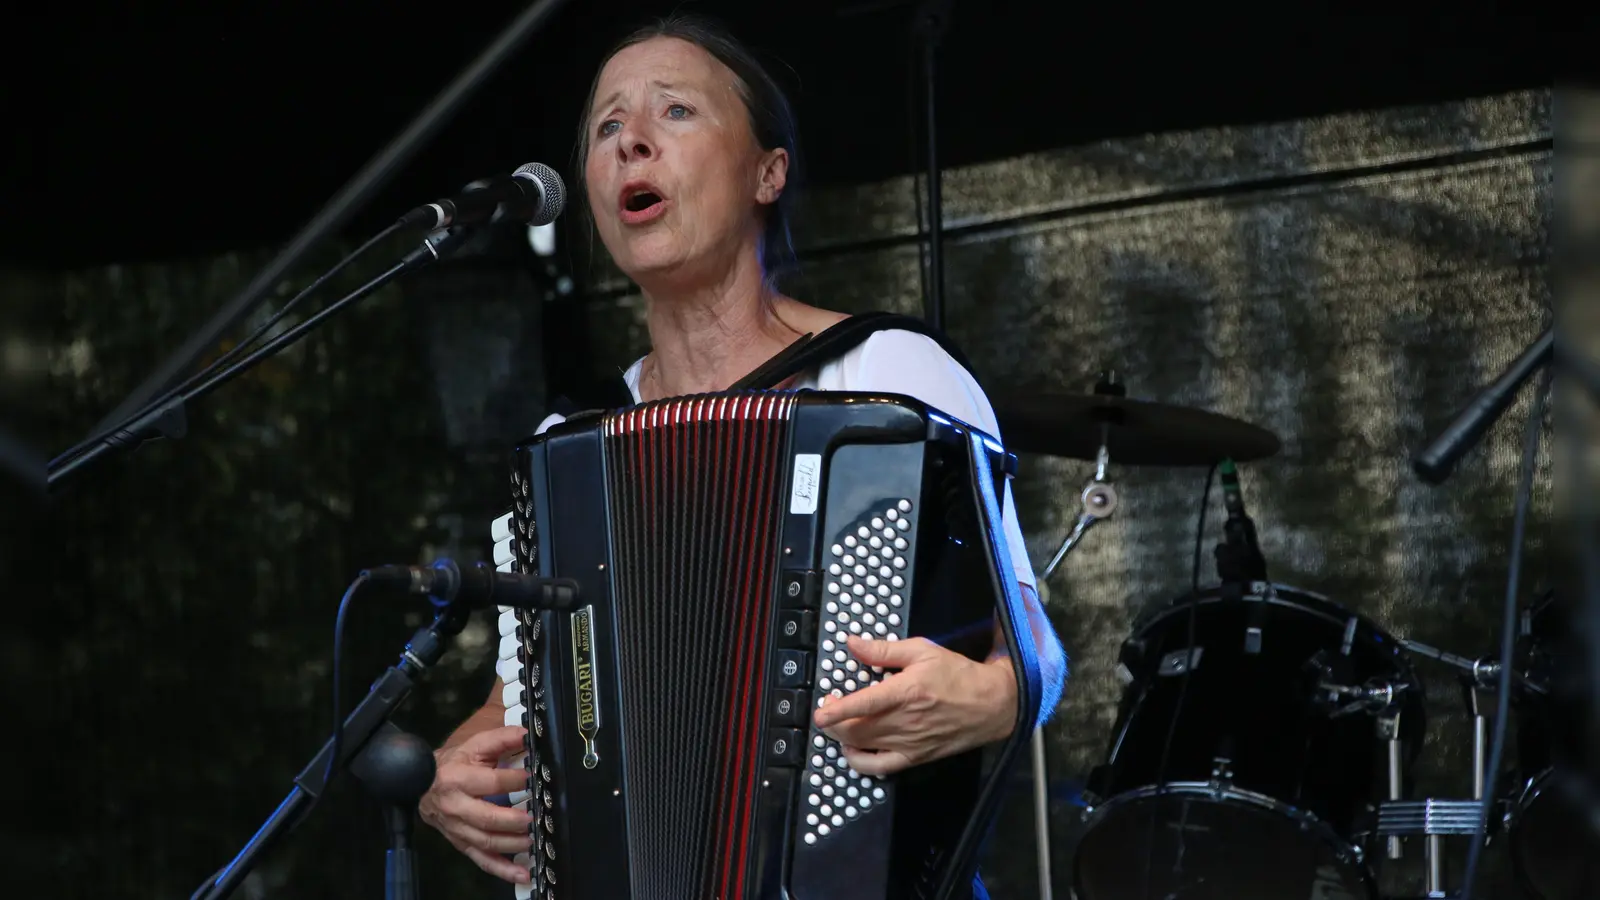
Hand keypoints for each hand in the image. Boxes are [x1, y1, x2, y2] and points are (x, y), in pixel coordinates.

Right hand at [417, 725, 534, 883]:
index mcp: (458, 778)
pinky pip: (482, 859)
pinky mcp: (462, 843)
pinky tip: (522, 872)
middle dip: (514, 820)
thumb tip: (527, 734)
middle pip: (487, 818)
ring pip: (486, 841)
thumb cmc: (453, 763)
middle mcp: (456, 806)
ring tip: (534, 840)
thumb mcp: (475, 745)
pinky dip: (503, 869)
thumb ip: (501, 738)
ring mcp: (458, 829)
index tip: (533, 778)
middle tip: (535, 817)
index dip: (515, 780)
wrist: (422, 784)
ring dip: (513, 844)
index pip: (490, 782)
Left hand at [812, 635, 1016, 776]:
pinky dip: (859, 761)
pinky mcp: (914, 757)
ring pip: (863, 747)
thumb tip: (854, 644)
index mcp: (906, 692)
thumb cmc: (958, 675)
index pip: (863, 704)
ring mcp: (909, 743)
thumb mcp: (922, 651)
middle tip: (828, 708)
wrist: (990, 705)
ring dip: (842, 737)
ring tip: (837, 725)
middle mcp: (905, 721)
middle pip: (856, 729)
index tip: (820, 711)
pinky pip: (879, 767)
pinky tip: (853, 749)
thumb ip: (884, 649)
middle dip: (834, 722)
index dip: (837, 710)